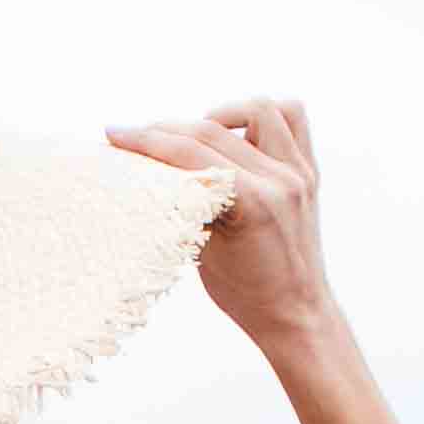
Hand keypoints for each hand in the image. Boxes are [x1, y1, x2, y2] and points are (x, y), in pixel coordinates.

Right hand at [109, 101, 330, 348]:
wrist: (296, 314)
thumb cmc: (246, 294)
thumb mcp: (206, 250)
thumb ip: (190, 203)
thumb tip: (157, 168)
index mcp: (254, 204)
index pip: (190, 155)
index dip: (147, 141)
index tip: (115, 135)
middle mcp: (280, 181)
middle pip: (212, 131)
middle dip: (166, 129)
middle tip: (138, 136)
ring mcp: (298, 173)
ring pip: (257, 110)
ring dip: (219, 114)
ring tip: (197, 134)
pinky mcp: (308, 170)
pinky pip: (291, 117)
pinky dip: (261, 116)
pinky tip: (238, 132)